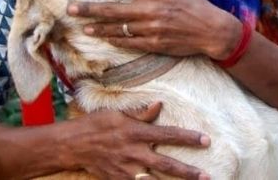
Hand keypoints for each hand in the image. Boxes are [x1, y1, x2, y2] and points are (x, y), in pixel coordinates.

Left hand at [69, 0, 240, 59]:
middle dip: (87, 8)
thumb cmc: (194, 3)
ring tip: (83, 26)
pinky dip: (113, 39)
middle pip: (110, 9)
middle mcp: (149, 9)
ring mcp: (149, 28)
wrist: (210, 30)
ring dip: (97, 27)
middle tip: (70, 8)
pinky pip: (127, 42)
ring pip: (115, 28)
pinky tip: (104, 37)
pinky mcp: (152, 43)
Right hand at [70, 102, 211, 179]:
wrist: (70, 146)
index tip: (206, 141)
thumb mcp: (117, 113)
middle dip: (188, 172)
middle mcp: (134, 153)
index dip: (189, 138)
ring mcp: (126, 170)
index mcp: (136, 133)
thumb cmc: (94, 125)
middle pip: (166, 165)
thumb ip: (140, 113)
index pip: (168, 135)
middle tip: (206, 176)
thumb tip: (159, 105)